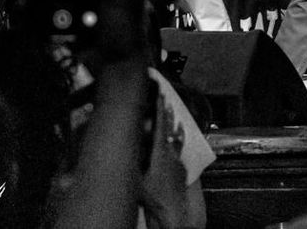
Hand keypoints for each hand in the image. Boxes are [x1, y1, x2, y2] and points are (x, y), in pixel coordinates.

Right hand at [139, 90, 191, 227]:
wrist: (172, 210)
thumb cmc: (153, 197)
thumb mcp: (137, 178)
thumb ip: (133, 161)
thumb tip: (124, 148)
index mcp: (160, 154)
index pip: (160, 127)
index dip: (160, 110)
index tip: (160, 97)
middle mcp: (171, 154)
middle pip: (170, 129)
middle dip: (167, 113)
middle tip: (165, 99)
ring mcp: (178, 161)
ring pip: (176, 139)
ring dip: (173, 126)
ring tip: (173, 114)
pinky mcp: (181, 168)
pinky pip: (178, 150)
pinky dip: (177, 140)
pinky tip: (178, 136)